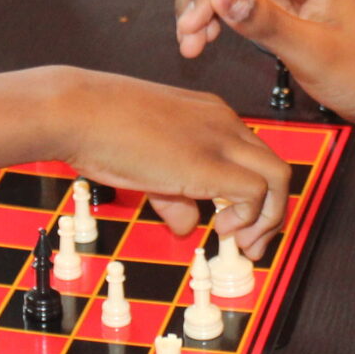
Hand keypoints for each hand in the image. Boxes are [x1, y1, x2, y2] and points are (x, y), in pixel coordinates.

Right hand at [46, 68, 291, 253]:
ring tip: (239, 242)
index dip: (254, 195)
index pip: (254, 156)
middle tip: (249, 243)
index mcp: (210, 115)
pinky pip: (256, 192)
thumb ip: (172, 194)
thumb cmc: (99, 126)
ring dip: (268, 219)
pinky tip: (220, 228)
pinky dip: (248, 218)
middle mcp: (223, 122)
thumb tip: (186, 223)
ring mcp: (219, 140)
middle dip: (271, 211)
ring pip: (279, 179)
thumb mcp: (145, 163)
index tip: (237, 224)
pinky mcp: (209, 163)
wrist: (75, 110)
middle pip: (275, 167)